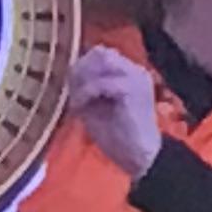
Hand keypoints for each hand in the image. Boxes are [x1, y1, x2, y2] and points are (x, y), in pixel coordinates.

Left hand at [69, 45, 161, 180]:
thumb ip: (88, 87)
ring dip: (84, 80)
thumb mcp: (97, 106)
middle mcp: (135, 70)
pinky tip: (81, 108)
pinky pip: (102, 81)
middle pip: (100, 52)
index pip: (101, 54)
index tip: (72, 89)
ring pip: (101, 60)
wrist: (140, 158)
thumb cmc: (119, 137)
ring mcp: (136, 77)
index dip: (82, 66)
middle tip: (73, 94)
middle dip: (81, 70)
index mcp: (130, 73)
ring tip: (78, 101)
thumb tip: (71, 72)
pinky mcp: (132, 89)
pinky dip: (86, 92)